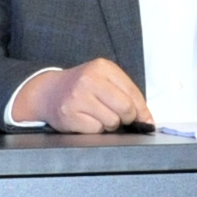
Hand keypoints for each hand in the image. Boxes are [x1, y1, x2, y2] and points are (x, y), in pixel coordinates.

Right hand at [12, 58, 152, 132]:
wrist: (49, 92)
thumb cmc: (83, 87)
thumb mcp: (104, 80)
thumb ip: (126, 94)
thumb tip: (147, 120)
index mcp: (102, 67)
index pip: (133, 92)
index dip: (142, 110)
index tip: (144, 120)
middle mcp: (89, 79)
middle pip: (125, 108)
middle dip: (126, 118)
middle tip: (119, 117)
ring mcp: (78, 97)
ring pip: (112, 121)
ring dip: (109, 124)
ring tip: (98, 115)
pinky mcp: (69, 114)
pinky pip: (96, 130)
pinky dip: (95, 129)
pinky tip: (87, 120)